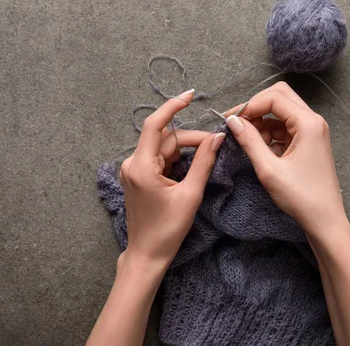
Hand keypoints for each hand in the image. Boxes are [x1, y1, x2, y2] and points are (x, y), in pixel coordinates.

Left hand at [120, 89, 225, 267]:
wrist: (147, 254)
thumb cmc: (167, 229)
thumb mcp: (190, 194)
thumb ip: (203, 162)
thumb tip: (217, 138)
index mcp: (141, 166)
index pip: (156, 125)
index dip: (173, 106)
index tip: (191, 95)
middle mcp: (132, 164)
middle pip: (166, 139)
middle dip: (191, 140)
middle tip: (216, 145)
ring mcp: (132, 170)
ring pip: (164, 149)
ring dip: (184, 151)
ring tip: (206, 159)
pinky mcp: (136, 177)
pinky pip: (159, 159)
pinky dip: (176, 160)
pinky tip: (189, 170)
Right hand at [224, 82, 344, 236]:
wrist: (324, 219)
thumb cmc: (301, 197)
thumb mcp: (269, 169)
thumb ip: (249, 141)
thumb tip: (232, 121)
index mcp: (308, 123)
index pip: (274, 98)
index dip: (249, 105)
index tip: (231, 120)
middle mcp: (313, 121)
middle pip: (280, 97)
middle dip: (256, 107)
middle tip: (237, 123)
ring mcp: (313, 131)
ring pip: (282, 111)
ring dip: (262, 121)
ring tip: (247, 140)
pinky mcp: (309, 141)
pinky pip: (285, 127)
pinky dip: (270, 132)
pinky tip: (259, 147)